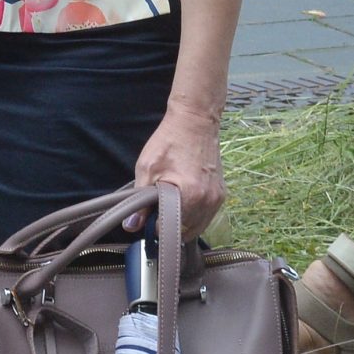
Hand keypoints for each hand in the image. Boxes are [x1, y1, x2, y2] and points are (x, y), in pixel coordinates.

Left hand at [128, 105, 224, 238]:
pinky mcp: (221, 194)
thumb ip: (140, 203)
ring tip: (170, 204)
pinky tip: (183, 201)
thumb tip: (131, 227)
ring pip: (199, 226)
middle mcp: (209, 202)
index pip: (171, 232)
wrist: (195, 121)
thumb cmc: (169, 142)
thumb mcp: (147, 170)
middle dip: (170, 228)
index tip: (148, 216)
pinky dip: (194, 214)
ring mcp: (218, 198)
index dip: (156, 227)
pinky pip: (207, 215)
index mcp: (191, 197)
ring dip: (183, 222)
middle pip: (187, 233)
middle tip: (157, 211)